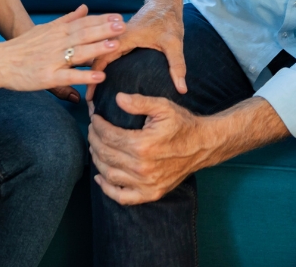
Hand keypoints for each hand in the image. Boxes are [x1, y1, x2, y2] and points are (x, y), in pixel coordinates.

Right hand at [0, 5, 124, 93]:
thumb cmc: (23, 46)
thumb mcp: (45, 29)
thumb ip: (67, 20)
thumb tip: (85, 7)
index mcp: (57, 31)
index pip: (83, 22)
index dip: (102, 20)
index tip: (119, 17)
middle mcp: (56, 43)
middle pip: (83, 34)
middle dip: (104, 30)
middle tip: (123, 27)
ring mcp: (52, 59)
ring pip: (78, 52)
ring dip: (97, 48)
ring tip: (115, 46)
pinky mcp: (47, 76)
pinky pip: (68, 76)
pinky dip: (84, 76)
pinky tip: (99, 77)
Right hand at [86, 3, 185, 102]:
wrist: (165, 1)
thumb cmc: (168, 19)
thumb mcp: (174, 43)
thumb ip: (177, 66)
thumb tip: (182, 89)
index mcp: (124, 37)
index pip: (102, 58)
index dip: (94, 78)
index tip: (91, 96)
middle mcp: (118, 37)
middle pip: (97, 58)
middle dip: (91, 78)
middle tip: (90, 100)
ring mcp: (119, 37)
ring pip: (101, 55)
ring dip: (96, 71)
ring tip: (95, 92)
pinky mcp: (123, 38)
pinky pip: (109, 52)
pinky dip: (105, 65)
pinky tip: (107, 77)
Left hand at [88, 93, 211, 204]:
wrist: (203, 145)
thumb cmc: (182, 124)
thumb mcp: (163, 107)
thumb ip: (139, 102)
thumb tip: (117, 98)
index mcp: (143, 145)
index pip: (108, 136)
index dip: (97, 126)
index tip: (95, 118)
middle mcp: (142, 167)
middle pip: (106, 154)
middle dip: (94, 140)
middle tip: (93, 130)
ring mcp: (146, 183)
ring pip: (109, 174)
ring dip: (97, 160)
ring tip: (96, 147)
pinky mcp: (151, 193)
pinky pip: (122, 197)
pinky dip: (107, 189)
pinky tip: (100, 177)